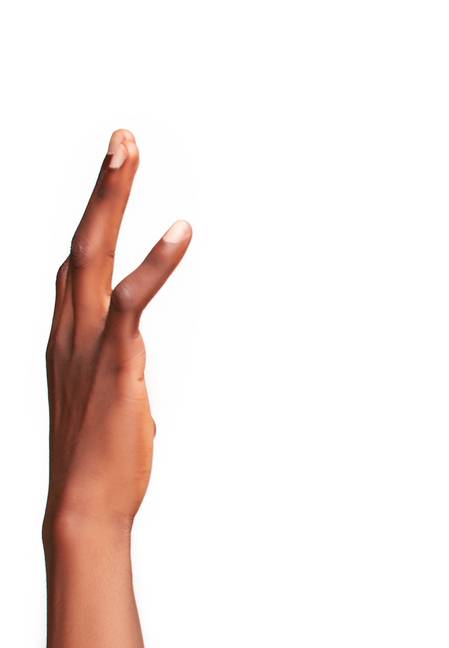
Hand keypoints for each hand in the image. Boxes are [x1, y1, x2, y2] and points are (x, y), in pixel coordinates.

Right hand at [44, 129, 190, 533]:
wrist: (87, 510)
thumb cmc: (106, 467)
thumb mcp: (115, 406)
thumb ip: (121, 377)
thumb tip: (132, 374)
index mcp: (69, 340)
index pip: (77, 266)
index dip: (94, 220)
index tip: (112, 178)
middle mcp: (69, 332)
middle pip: (80, 243)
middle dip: (100, 188)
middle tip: (122, 137)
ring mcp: (87, 346)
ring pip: (94, 254)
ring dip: (111, 198)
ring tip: (128, 148)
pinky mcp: (115, 365)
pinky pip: (133, 301)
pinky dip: (156, 263)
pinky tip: (180, 231)